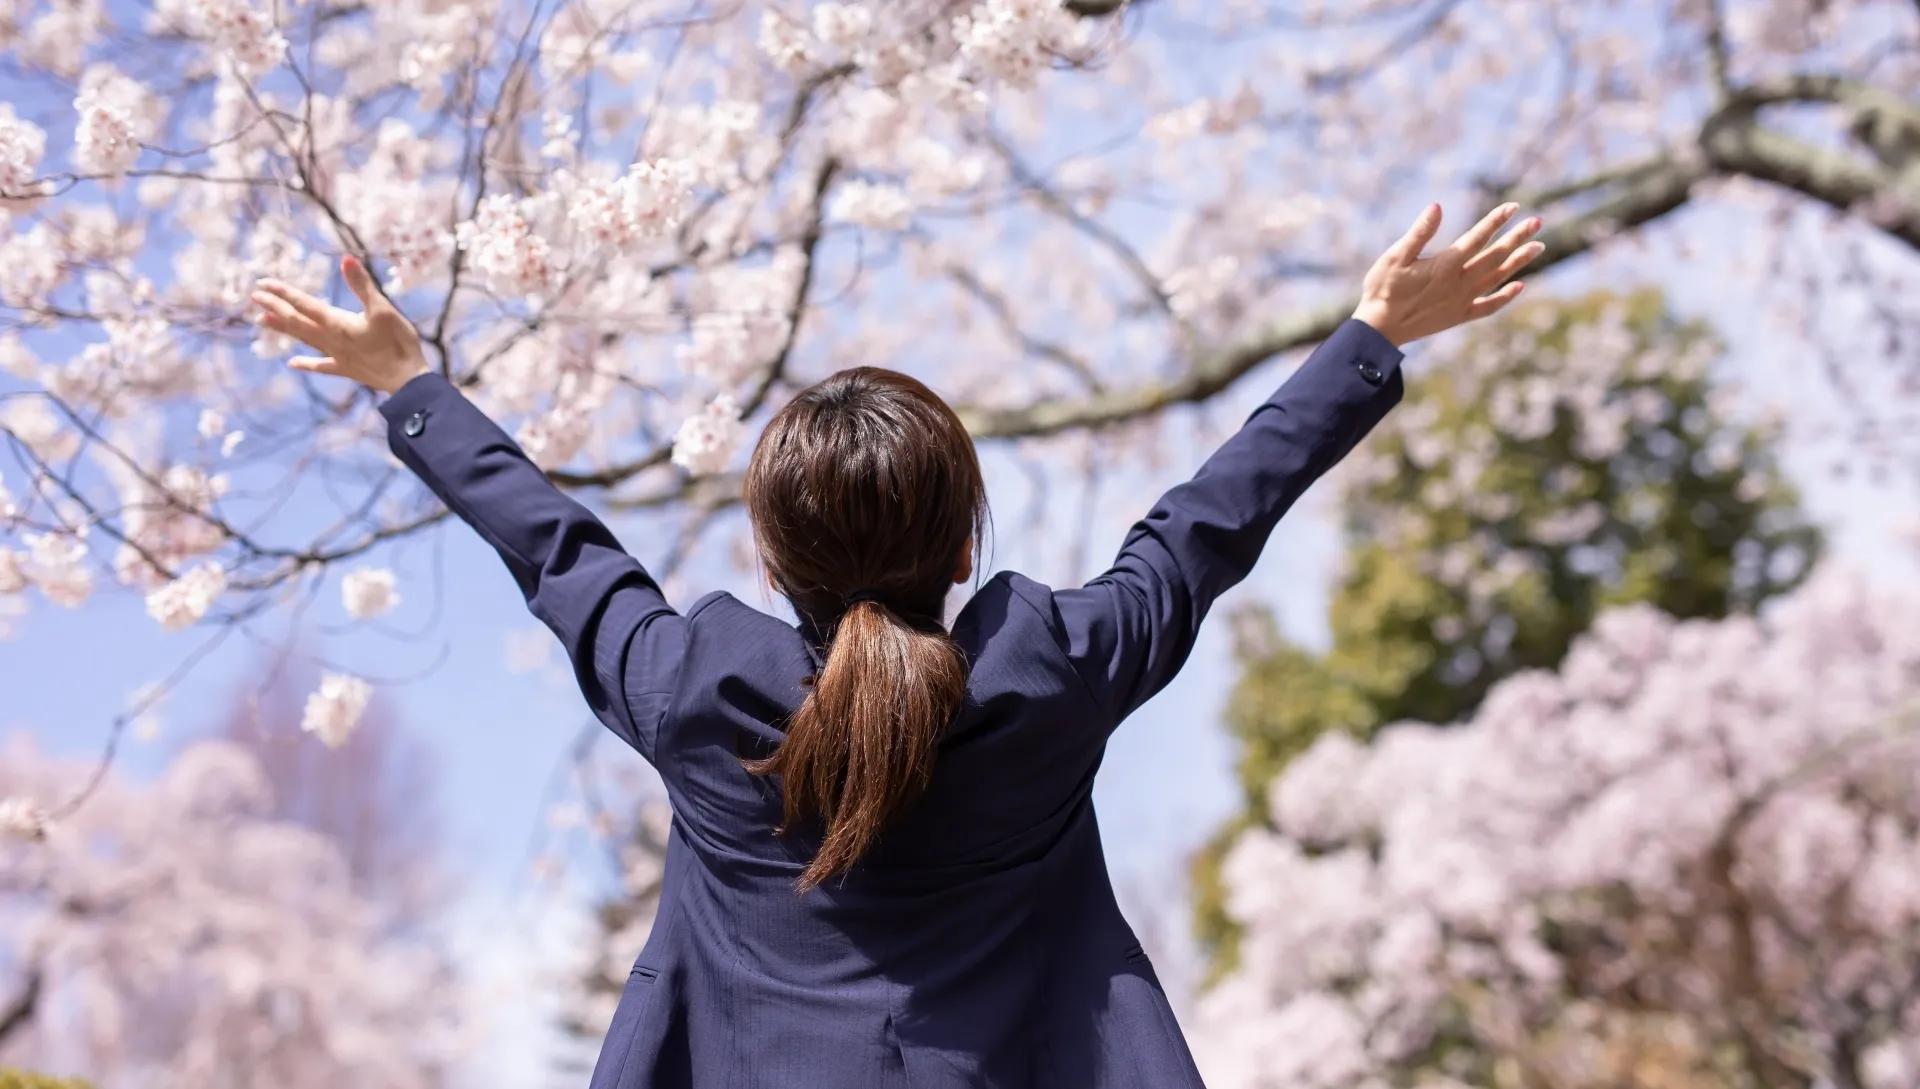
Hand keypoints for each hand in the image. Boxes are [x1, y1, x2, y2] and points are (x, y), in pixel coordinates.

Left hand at [251, 256, 429, 393]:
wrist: (407, 380)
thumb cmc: (398, 343)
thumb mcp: (383, 309)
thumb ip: (362, 285)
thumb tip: (346, 259)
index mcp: (337, 323)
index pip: (304, 304)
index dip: (283, 292)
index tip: (262, 283)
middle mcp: (331, 339)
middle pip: (297, 321)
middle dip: (275, 307)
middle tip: (254, 297)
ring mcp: (337, 355)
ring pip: (304, 340)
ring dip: (283, 329)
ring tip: (261, 322)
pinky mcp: (347, 368)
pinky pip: (321, 365)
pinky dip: (306, 363)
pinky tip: (292, 363)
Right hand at [1351, 203, 1544, 347]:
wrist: (1379, 330)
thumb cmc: (1382, 289)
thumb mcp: (1394, 257)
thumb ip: (1419, 233)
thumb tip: (1437, 207)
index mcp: (1444, 265)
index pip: (1477, 237)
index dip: (1496, 221)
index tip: (1513, 206)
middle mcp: (1459, 282)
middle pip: (1494, 256)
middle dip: (1517, 238)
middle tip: (1537, 222)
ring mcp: (1461, 301)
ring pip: (1497, 278)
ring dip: (1518, 262)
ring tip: (1538, 247)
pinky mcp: (1458, 316)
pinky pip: (1488, 307)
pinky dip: (1505, 297)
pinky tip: (1519, 286)